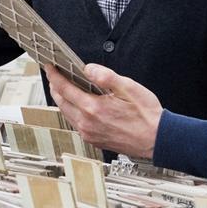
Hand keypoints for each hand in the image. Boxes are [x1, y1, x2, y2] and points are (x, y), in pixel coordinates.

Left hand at [45, 63, 162, 158]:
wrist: (156, 140)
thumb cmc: (146, 115)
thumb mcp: (129, 87)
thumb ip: (106, 76)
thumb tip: (88, 69)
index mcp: (93, 108)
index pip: (64, 88)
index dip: (54, 75)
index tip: (50, 67)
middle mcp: (87, 123)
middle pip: (61, 102)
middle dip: (55, 87)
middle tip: (54, 75)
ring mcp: (89, 134)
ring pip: (67, 114)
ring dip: (63, 100)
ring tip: (64, 88)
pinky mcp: (94, 140)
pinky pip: (76, 124)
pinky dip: (72, 112)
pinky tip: (79, 105)